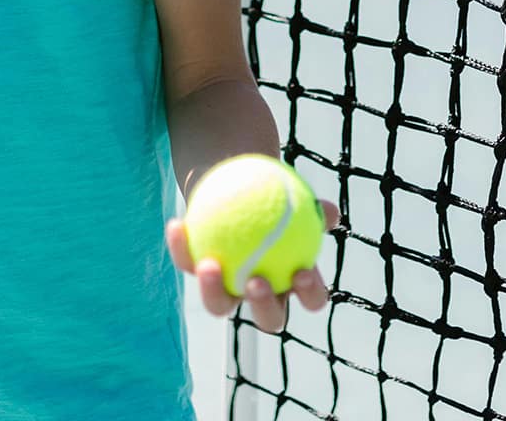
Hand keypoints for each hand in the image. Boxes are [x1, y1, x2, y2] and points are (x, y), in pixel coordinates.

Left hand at [166, 200, 339, 333]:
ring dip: (213, 291)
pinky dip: (181, 247)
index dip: (310, 294)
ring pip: (220, 305)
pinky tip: (177, 225)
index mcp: (293, 282)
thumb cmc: (274, 195)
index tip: (302, 272)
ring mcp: (228, 290)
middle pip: (269, 318)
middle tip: (255, 281)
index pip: (311, 298)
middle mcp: (261, 294)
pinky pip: (187, 263)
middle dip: (263, 306)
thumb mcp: (293, 196)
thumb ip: (312, 207)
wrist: (237, 187)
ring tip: (209, 265)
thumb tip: (328, 211)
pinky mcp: (197, 274)